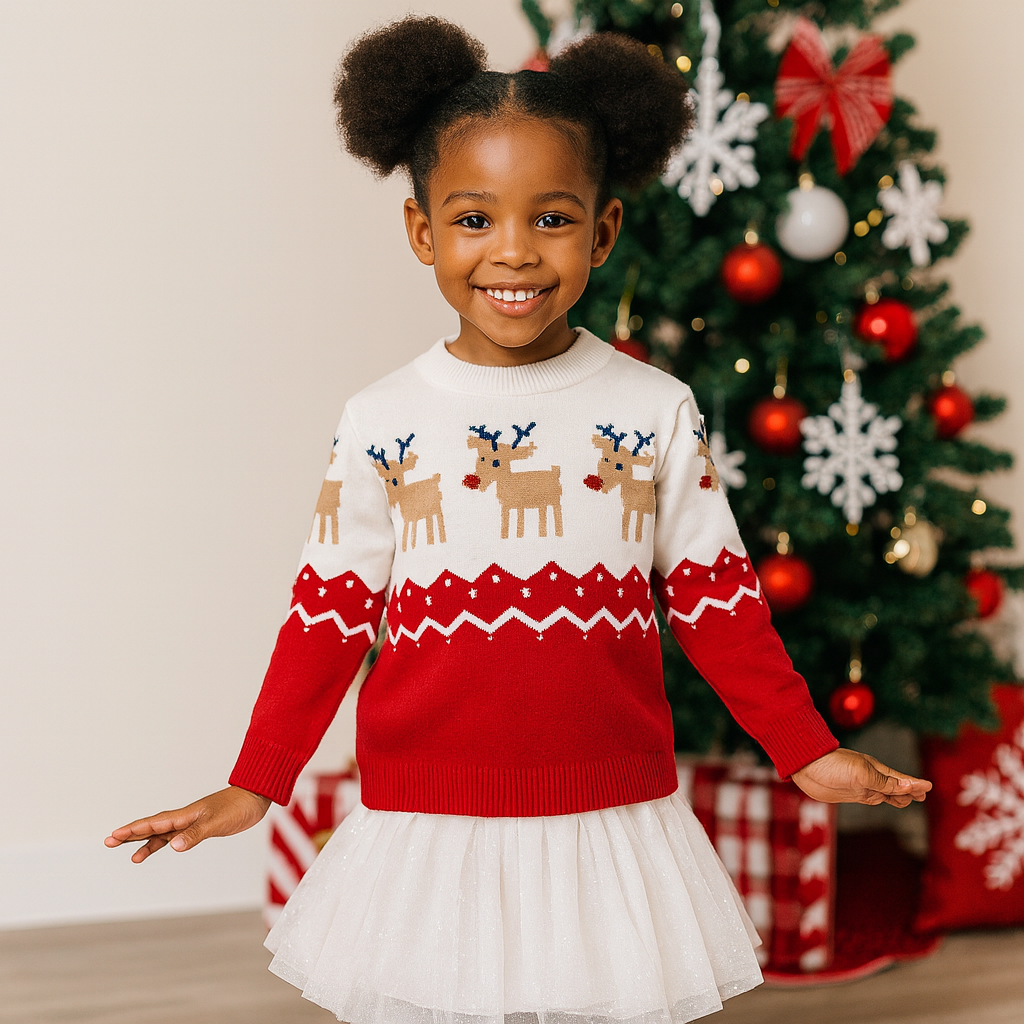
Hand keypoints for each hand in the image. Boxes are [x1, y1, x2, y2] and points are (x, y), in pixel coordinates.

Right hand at [104, 786, 271, 862]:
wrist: (255, 798)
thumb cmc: (238, 807)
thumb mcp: (217, 822)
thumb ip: (195, 834)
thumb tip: (173, 846)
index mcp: (185, 815)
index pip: (153, 823)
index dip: (133, 830)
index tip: (113, 836)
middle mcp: (185, 818)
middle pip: (152, 826)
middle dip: (130, 834)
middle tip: (109, 841)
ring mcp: (192, 822)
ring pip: (163, 833)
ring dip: (146, 842)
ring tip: (131, 857)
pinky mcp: (201, 826)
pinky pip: (178, 836)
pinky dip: (167, 842)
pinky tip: (165, 848)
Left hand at [791, 748, 931, 807]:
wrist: (805, 765)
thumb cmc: (831, 765)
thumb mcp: (860, 773)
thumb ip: (884, 783)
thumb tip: (910, 787)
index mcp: (876, 769)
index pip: (901, 780)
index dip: (915, 784)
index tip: (929, 787)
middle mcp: (872, 777)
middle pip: (897, 786)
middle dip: (911, 790)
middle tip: (923, 794)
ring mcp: (862, 785)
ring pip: (887, 793)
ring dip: (900, 796)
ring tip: (912, 798)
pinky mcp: (852, 793)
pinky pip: (874, 797)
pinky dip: (885, 799)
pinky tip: (888, 800)